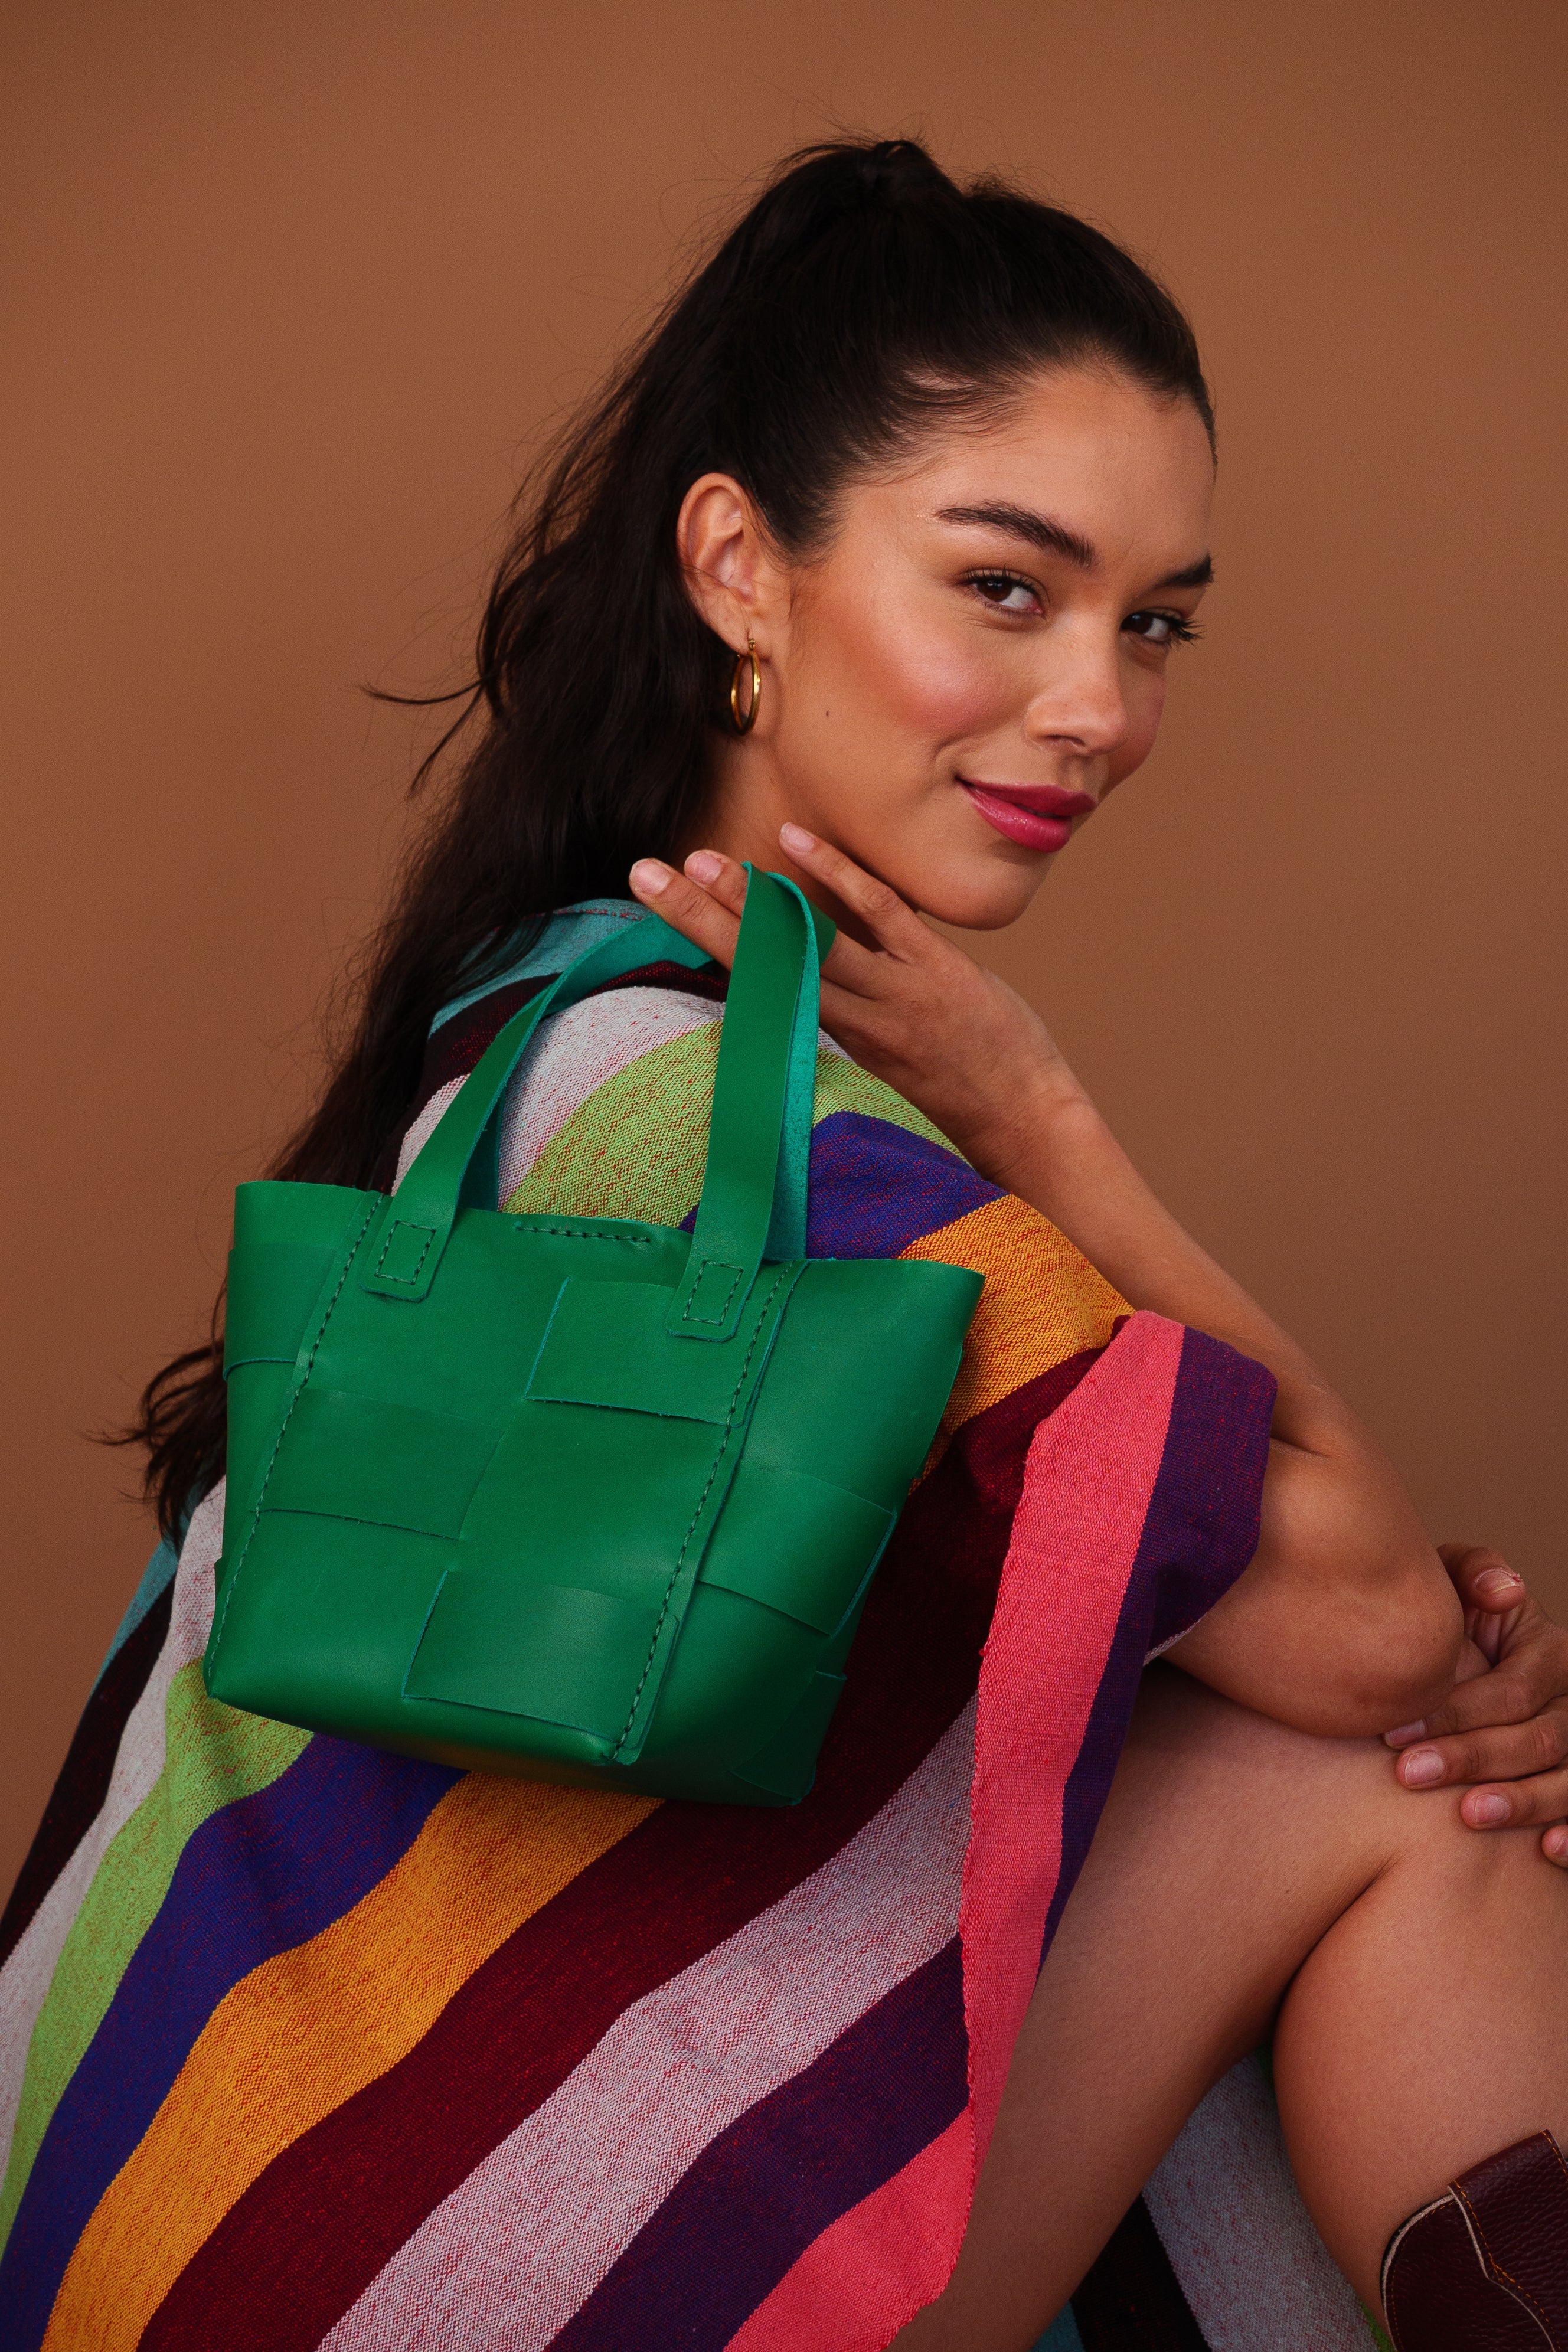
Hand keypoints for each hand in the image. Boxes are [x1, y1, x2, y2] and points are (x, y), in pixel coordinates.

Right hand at [628, 825, 1083, 1188]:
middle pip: (759, 962)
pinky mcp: (935, 973)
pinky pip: (878, 915)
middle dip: (697, 917)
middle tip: (644, 875)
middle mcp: (850, 1019)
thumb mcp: (886, 1060)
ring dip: (748, 900)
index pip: (754, 984)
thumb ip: (845, 1015)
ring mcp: (892, 995)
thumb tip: (809, 976)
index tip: (654, 909)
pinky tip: (795, 841)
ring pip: (805, 942)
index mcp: (832, 1040)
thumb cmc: (958, 1095)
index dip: (702, 943)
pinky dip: (836, 876)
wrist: (1025, 1124)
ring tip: (698, 862)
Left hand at [1385, 1545, 1567, 1862]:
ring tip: (1468, 1814)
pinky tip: (1546, 1851)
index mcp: (1551, 1652)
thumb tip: (1507, 1588)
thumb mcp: (1456, 1585)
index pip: (1513, 1692)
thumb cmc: (1449, 1626)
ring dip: (1521, 1801)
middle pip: (1539, 1738)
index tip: (1391, 1733)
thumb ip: (1474, 1572)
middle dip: (1472, 1758)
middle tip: (1408, 1774)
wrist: (1460, 1663)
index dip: (1455, 1713)